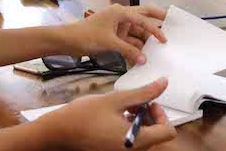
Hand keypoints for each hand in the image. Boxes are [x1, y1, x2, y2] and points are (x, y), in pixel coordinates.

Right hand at [40, 78, 175, 150]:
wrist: (58, 131)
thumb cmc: (83, 116)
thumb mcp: (117, 99)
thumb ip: (143, 93)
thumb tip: (162, 84)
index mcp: (135, 141)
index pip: (167, 131)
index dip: (162, 114)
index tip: (149, 103)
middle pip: (156, 135)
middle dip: (150, 116)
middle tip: (136, 102)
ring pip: (144, 138)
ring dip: (140, 121)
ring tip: (125, 107)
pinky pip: (132, 141)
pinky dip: (130, 128)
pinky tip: (118, 116)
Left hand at [66, 4, 166, 65]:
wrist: (67, 41)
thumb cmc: (86, 36)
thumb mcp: (109, 42)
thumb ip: (128, 50)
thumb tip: (143, 59)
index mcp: (120, 12)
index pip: (143, 19)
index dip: (155, 29)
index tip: (164, 39)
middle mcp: (120, 16)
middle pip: (142, 16)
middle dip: (156, 20)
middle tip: (171, 22)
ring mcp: (117, 26)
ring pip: (136, 32)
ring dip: (144, 40)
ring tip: (156, 49)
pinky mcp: (113, 36)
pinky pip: (128, 41)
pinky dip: (134, 48)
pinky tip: (140, 57)